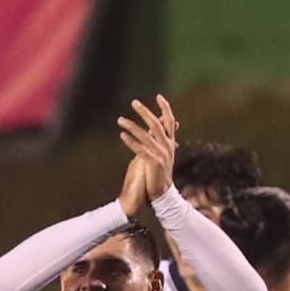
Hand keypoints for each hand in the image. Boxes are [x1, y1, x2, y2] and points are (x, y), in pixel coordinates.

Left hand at [116, 93, 179, 212]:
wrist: (162, 194)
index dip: (165, 108)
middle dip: (145, 112)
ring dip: (132, 126)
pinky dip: (131, 142)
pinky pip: (140, 149)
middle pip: (157, 124)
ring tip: (120, 119)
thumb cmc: (157, 173)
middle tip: (134, 102)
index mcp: (170, 143)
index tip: (159, 96)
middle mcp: (167, 147)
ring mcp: (161, 155)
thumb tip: (156, 124)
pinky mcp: (153, 163)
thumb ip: (157, 138)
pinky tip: (122, 135)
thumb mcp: (160, 154)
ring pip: (146, 135)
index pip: (169, 122)